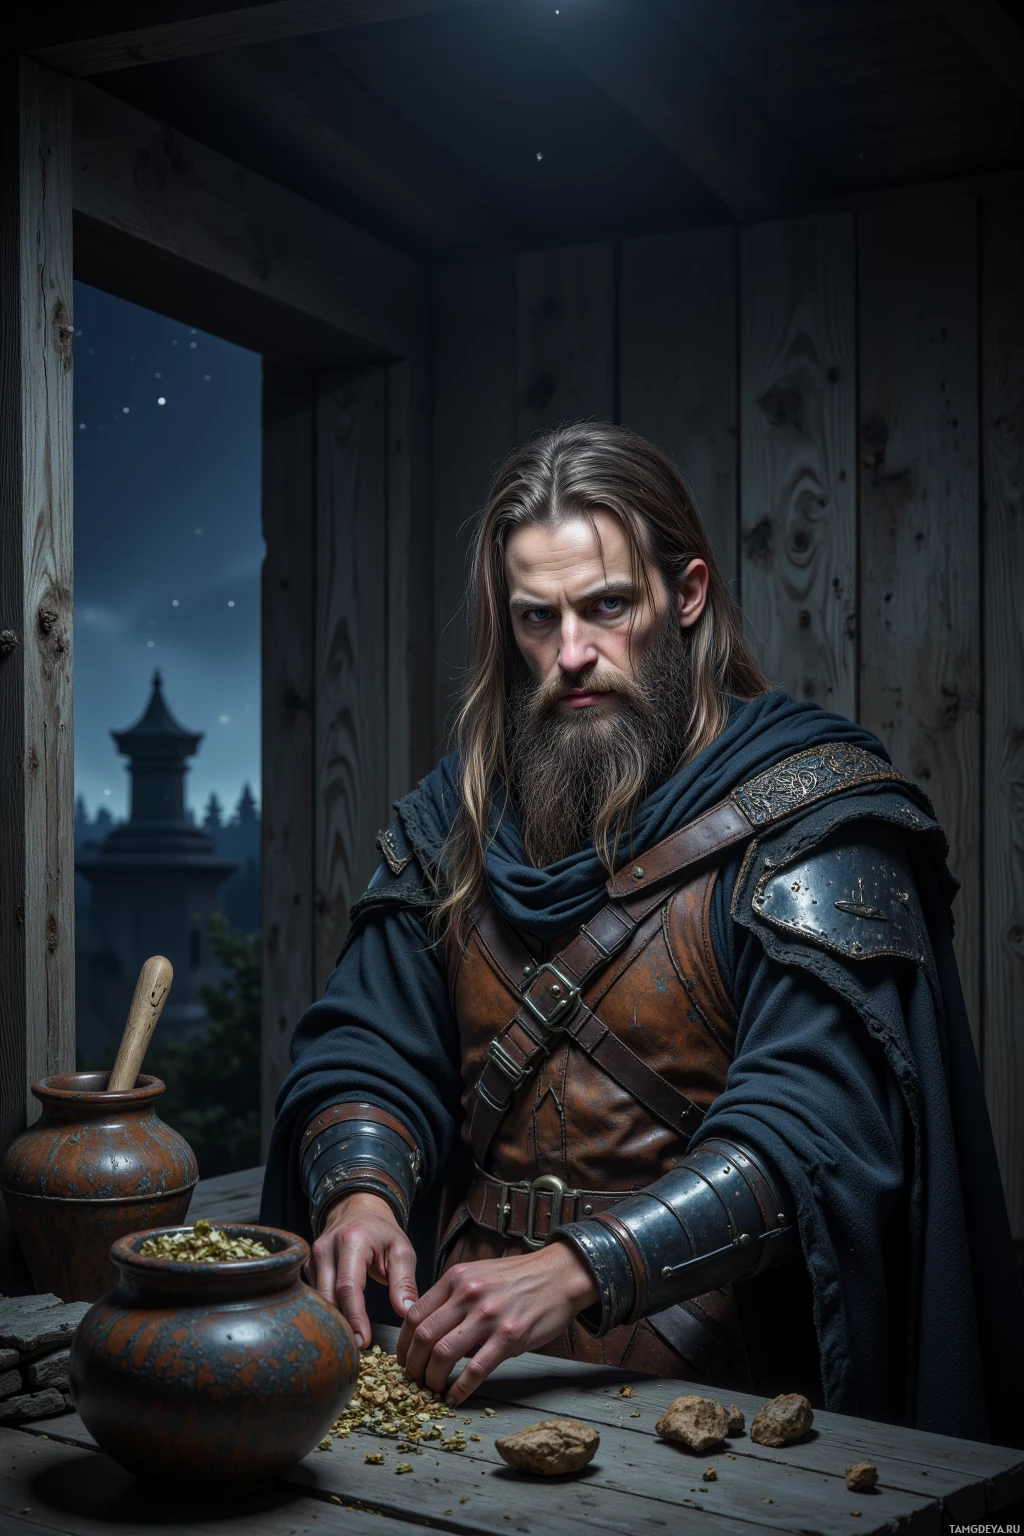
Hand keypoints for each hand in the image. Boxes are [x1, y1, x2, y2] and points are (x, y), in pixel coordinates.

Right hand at [307, 1191, 417, 1348]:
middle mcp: (325, 1248)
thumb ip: (405, 1282)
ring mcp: (312, 1257)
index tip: (363, 1342)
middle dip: (341, 1326)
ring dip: (332, 1322)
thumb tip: (406, 1313)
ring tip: (350, 1343)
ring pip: (317, 1300)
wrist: (359, 1210)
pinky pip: (313, 1297)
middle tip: (357, 1350)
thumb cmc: (382, 1233)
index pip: (348, 1287)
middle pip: (327, 1297)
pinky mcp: (306, 1267)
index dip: (355, 1317)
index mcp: (351, 1241)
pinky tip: (338, 1327)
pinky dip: (325, 1313)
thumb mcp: (402, 1251)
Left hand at [396, 1241, 598, 1405]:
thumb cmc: (518, 1278)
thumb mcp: (477, 1274)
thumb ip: (451, 1296)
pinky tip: (455, 1397)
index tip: (402, 1360)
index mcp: (456, 1278)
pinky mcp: (509, 1337)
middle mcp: (468, 1294)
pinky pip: (475, 1370)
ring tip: (432, 1389)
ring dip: (432, 1379)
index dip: (402, 1344)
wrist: (559, 1274)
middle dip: (412, 1366)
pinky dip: (460, 1389)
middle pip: (423, 1337)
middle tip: (413, 1380)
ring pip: (444, 1354)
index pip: (414, 1315)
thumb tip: (425, 1327)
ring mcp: (489, 1316)